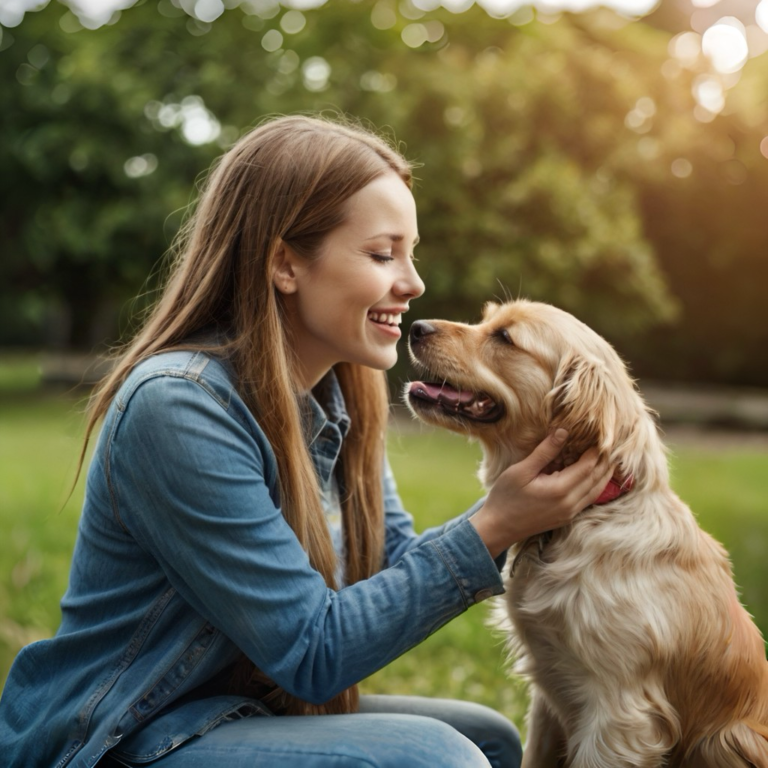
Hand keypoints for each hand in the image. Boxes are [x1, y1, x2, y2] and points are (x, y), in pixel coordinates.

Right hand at [469, 429, 612, 557]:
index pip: (588, 466)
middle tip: (611, 444)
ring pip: (596, 491)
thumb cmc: (505, 497)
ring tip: (609, 458)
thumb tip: (563, 432)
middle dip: (605, 461)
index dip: (596, 451)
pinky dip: (595, 485)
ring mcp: (569, 513)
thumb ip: (545, 452)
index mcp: (560, 490)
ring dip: (604, 474)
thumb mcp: (521, 470)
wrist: (498, 527)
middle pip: (597, 479)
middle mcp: (570, 503)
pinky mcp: (566, 517)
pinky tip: (594, 476)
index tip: (601, 435)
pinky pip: (588, 499)